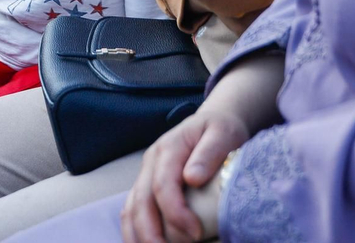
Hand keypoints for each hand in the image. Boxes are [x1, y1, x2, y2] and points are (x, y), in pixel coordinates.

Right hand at [122, 104, 249, 242]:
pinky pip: (132, 212)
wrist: (213, 123)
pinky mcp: (147, 186)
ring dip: (138, 236)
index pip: (163, 185)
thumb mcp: (223, 133)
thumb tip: (192, 178)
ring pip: (130, 209)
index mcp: (168, 148)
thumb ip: (209, 152)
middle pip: (141, 202)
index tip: (196, 233)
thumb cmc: (221, 130)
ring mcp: (146, 174)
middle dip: (151, 233)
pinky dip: (135, 232)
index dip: (176, 213)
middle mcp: (151, 162)